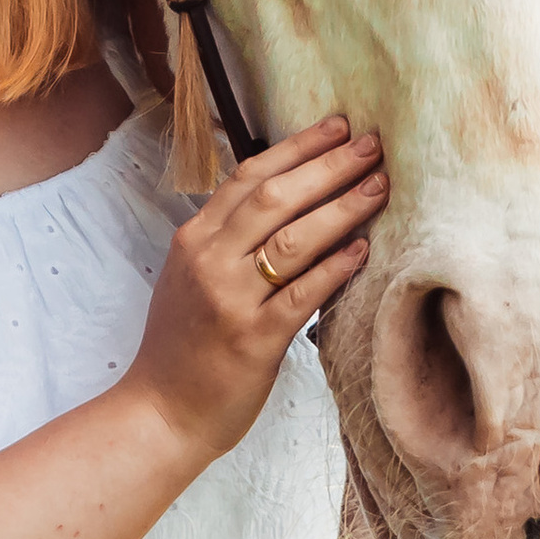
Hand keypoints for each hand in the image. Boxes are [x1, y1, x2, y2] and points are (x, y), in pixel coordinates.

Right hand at [126, 115, 384, 464]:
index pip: (248, 177)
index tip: (337, 127)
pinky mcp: (253, 339)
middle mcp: (209, 261)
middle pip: (275, 198)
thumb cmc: (183, 346)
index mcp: (193, 239)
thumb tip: (287, 202)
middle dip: (327, 167)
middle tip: (372, 145)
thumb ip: (228, 241)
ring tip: (379, 187)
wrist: (160, 412)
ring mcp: (229, 299)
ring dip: (341, 208)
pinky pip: (303, 295)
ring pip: (292, 240)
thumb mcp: (191, 278)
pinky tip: (363, 250)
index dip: (297, 148)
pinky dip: (335, 269)